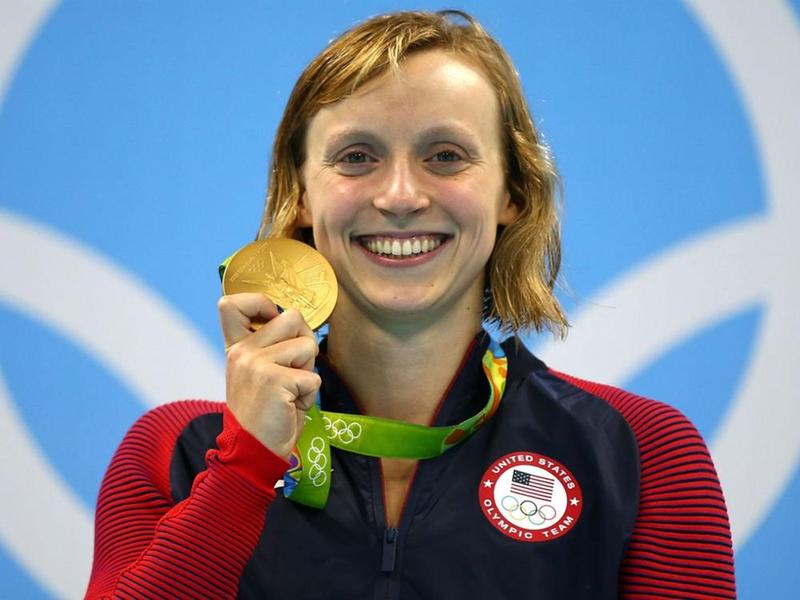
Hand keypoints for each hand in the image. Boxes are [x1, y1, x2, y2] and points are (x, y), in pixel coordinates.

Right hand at [218, 293, 320, 457]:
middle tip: (293, 371)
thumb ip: (271, 346)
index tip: (272, 321)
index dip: (261, 302)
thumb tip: (301, 322)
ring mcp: (257, 364)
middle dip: (304, 343)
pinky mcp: (275, 381)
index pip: (231, 303)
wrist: (253, 451)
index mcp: (236, 347)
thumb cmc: (265, 413)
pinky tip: (292, 406)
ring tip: (291, 392)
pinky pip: (313, 378)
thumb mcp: (258, 373)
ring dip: (308, 372)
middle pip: (293, 317)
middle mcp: (243, 351)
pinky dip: (309, 395)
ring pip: (308, 346)